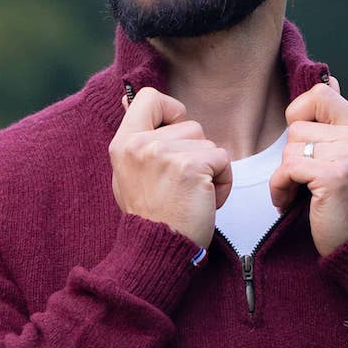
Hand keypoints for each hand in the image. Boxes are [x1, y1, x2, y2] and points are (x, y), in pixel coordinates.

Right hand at [109, 87, 231, 249]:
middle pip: (190, 125)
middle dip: (195, 153)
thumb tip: (127, 98)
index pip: (148, 97)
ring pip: (208, 143)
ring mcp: (165, 154)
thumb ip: (135, 138)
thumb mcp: (128, 172)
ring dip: (210, 169)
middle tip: (179, 184)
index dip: (170, 110)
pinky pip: (223, 159)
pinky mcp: (192, 167)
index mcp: (123, 143)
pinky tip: (205, 201)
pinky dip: (223, 182)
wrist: (155, 250)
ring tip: (191, 194)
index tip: (174, 132)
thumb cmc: (149, 215)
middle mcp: (141, 144)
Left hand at [269, 75, 347, 255]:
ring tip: (300, 194)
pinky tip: (289, 203)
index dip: (300, 114)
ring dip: (284, 175)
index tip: (304, 143)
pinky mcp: (334, 176)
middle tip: (304, 180)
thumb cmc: (346, 203)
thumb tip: (329, 79)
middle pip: (297, 127)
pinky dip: (280, 188)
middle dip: (291, 156)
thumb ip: (336, 121)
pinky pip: (287, 169)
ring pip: (289, 149)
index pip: (320, 93)